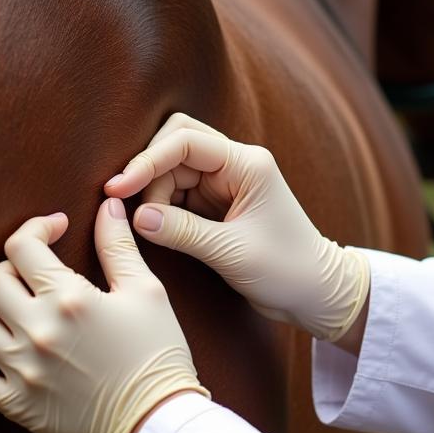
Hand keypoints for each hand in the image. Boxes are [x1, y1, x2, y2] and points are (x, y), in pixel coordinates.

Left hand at [0, 201, 208, 432]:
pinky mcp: (16, 404)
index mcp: (69, 299)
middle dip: (15, 268)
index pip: (23, 247)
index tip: (54, 230)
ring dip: (0, 312)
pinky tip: (11, 351)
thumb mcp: (147, 292)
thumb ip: (119, 247)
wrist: (156, 421)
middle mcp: (37, 331)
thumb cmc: (158, 354)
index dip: (36, 228)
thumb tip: (107, 207)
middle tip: (40, 273)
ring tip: (28, 313)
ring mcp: (21, 370)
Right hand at [103, 113, 369, 342]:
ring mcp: (227, 183)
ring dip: (153, 191)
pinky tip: (153, 226)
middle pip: (176, 143)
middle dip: (149, 170)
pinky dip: (161, 204)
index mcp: (248, 164)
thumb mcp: (231, 253)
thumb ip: (181, 232)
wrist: (315, 292)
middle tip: (129, 207)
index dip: (147, 161)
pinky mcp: (218, 204)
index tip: (119, 189)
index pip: (186, 141)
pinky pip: (179, 192)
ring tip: (148, 227)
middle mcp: (237, 165)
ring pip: (174, 169)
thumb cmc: (286, 269)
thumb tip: (136, 217)